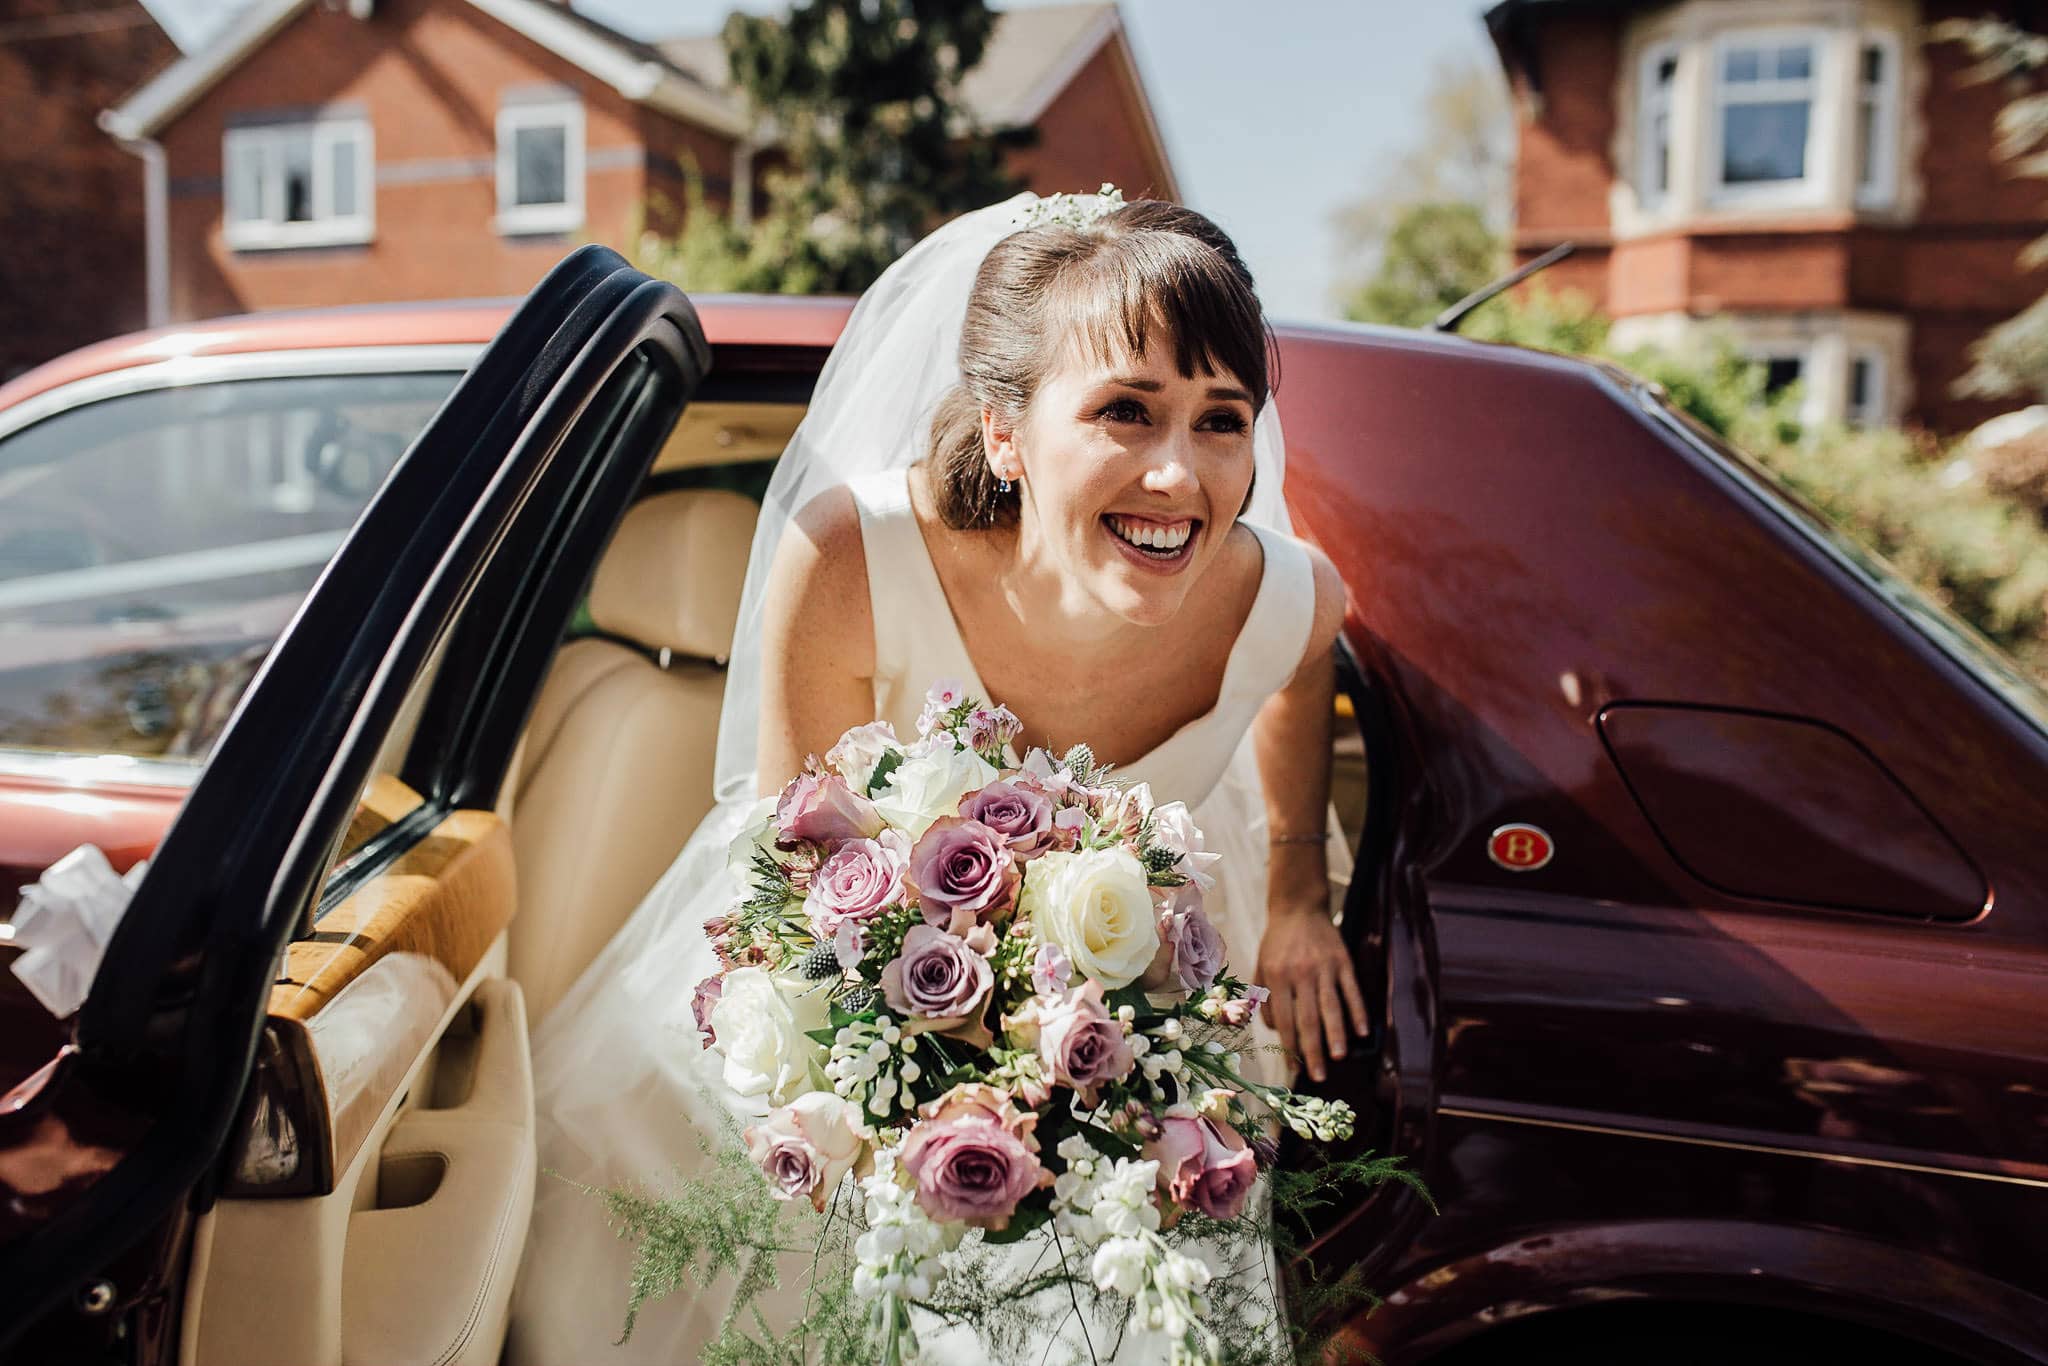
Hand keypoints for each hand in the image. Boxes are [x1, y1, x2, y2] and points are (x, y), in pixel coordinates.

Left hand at [1253, 904, 1368, 1083]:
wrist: (1298, 908)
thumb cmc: (1277, 944)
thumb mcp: (1262, 967)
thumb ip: (1267, 999)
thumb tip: (1277, 1032)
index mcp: (1277, 977)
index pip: (1284, 1020)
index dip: (1289, 1047)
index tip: (1294, 1068)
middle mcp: (1300, 974)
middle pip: (1308, 1019)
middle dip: (1313, 1050)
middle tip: (1318, 1076)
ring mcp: (1324, 967)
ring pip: (1332, 1007)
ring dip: (1337, 1035)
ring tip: (1340, 1057)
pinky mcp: (1343, 961)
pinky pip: (1352, 991)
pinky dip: (1358, 1011)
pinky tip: (1364, 1031)